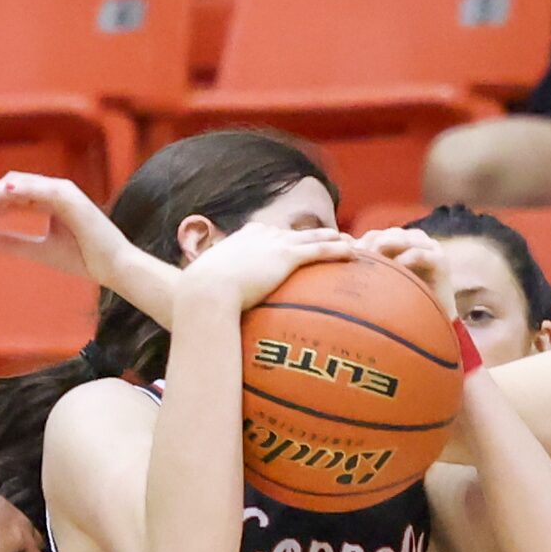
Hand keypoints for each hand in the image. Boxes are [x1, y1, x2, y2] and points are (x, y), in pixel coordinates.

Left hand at [0, 171, 135, 286]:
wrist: (112, 267)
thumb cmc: (81, 258)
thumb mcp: (38, 250)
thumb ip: (13, 243)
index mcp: (49, 202)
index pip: (13, 196)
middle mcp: (54, 192)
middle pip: (13, 186)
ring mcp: (63, 192)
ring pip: (22, 184)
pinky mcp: (71, 196)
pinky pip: (41, 188)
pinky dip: (22, 188)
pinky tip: (3, 193)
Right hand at [180, 220, 360, 311]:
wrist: (205, 292)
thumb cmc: (198, 298)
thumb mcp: (201, 291)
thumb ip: (210, 298)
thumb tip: (203, 318)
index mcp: (239, 241)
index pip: (262, 233)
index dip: (276, 238)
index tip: (286, 242)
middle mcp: (259, 236)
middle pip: (291, 232)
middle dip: (308, 235)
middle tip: (325, 237)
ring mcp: (274, 244)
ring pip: (311, 237)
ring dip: (332, 238)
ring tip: (349, 241)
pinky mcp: (286, 256)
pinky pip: (319, 251)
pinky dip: (338, 250)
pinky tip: (353, 253)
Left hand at [348, 226, 457, 320]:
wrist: (431, 326)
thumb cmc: (400, 305)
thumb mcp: (378, 282)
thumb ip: (364, 264)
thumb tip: (341, 242)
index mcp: (400, 241)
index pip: (374, 235)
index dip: (359, 245)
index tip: (343, 260)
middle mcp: (415, 240)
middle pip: (387, 235)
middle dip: (368, 247)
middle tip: (355, 262)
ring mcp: (430, 248)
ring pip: (401, 239)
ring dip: (383, 249)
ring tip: (370, 264)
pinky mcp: (441, 261)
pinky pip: (419, 254)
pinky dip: (403, 260)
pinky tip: (392, 271)